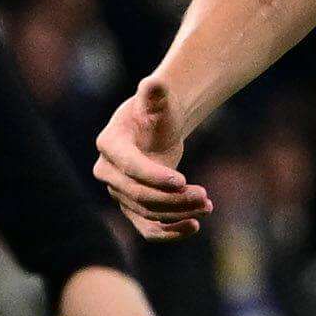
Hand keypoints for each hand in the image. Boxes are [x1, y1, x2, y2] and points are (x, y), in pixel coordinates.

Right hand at [94, 76, 207, 239]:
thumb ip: (155, 93)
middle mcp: (107, 171)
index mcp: (110, 143)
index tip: (183, 182)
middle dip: (173, 199)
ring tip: (208, 205)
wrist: (157, 128)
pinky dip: (170, 232)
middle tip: (204, 195)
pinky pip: (147, 228)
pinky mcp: (133, 208)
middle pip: (138, 195)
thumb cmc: (157, 111)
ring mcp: (118, 192)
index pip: (129, 166)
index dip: (154, 176)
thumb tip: (155, 84)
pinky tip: (194, 227)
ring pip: (147, 213)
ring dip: (179, 213)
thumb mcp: (158, 100)